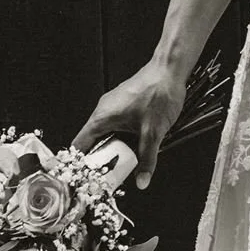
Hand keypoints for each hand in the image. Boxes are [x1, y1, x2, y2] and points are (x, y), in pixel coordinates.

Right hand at [72, 60, 187, 190]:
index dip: (81, 164)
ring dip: (114, 146)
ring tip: (124, 161)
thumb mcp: (153, 133)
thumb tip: (142, 181)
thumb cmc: (159, 93)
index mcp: (101, 117)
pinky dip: (122, 136)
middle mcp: (103, 110)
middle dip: (101, 158)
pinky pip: (117, 124)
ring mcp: (113, 105)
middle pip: (93, 141)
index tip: (86, 177)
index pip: (79, 145)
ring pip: (107, 132)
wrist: (170, 69)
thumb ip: (147, 159)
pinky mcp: (124, 102)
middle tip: (109, 174)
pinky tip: (135, 142)